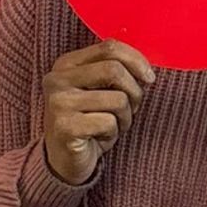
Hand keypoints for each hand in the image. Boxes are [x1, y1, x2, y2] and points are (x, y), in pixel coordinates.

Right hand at [43, 39, 154, 185]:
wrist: (65, 159)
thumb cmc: (90, 122)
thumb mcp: (102, 91)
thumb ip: (117, 73)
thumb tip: (146, 70)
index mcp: (67, 64)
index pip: (109, 47)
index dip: (136, 60)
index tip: (149, 78)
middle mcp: (58, 79)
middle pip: (114, 70)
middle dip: (133, 92)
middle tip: (130, 109)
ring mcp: (59, 103)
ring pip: (117, 99)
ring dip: (125, 117)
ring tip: (112, 126)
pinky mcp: (65, 127)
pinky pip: (109, 123)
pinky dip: (113, 133)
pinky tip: (99, 138)